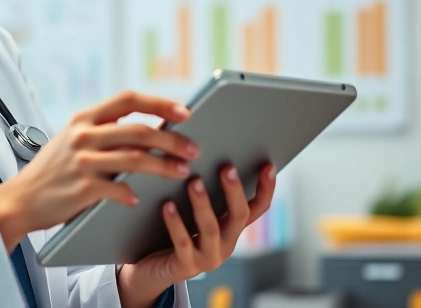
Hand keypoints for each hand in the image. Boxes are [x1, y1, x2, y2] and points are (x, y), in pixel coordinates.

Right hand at [0, 91, 200, 249]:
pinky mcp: (81, 188)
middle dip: (172, 139)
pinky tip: (141, 198)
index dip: (159, 103)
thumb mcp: (73, 139)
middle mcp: (83, 135)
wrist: (20, 199)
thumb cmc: (55, 170)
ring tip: (182, 171)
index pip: (128, 99)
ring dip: (164, 166)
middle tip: (194, 149)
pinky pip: (118, 189)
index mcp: (84, 118)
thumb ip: (103, 130)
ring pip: (135, 159)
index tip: (185, 111)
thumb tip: (150, 129)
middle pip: (139, 131)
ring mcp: (81, 161)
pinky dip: (133, 193)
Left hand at [116, 163, 276, 307]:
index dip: (266, 189)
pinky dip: (176, 223)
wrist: (152, 270)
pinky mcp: (185, 267)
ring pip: (210, 229)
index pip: (257, 208)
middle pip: (239, 216)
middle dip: (234, 191)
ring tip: (194, 182)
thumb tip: (197, 149)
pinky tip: (168, 205)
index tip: (268, 165)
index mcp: (231, 228)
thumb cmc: (171, 231)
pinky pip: (182, 243)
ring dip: (203, 204)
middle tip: (227, 168)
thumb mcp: (192, 211)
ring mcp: (208, 257)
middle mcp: (225, 243)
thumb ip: (202, 187)